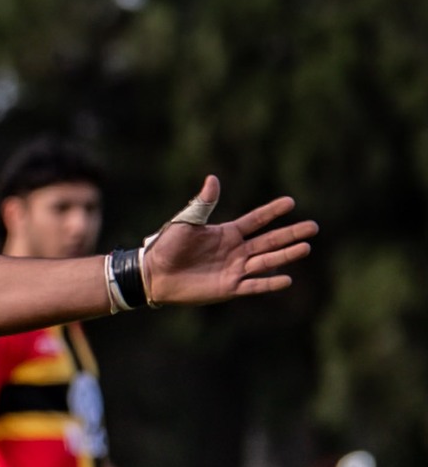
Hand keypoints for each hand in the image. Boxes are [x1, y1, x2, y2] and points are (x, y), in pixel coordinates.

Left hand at [140, 176, 316, 305]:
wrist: (154, 274)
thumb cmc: (168, 247)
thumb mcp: (187, 222)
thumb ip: (203, 204)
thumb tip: (212, 179)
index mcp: (227, 233)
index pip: (256, 220)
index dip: (272, 211)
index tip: (291, 202)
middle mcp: (236, 251)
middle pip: (270, 241)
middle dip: (291, 234)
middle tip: (313, 227)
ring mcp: (234, 269)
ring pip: (266, 261)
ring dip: (286, 255)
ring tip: (306, 248)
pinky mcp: (228, 287)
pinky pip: (253, 285)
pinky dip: (269, 283)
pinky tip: (287, 279)